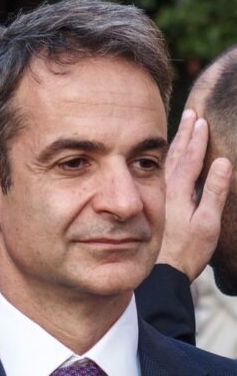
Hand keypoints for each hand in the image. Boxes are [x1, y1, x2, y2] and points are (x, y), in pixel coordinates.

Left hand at [157, 109, 231, 281]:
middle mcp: (166, 187)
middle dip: (185, 133)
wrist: (161, 268)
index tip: (202, 119)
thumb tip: (222, 162)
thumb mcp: (207, 223)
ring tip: (181, 126)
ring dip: (177, 142)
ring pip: (168, 160)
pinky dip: (168, 157)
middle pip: (177, 153)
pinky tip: (168, 155)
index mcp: (179, 189)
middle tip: (190, 112)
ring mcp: (160, 193)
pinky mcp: (158, 200)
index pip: (190, 157)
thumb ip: (213, 192)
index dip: (197, 138)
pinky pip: (162, 170)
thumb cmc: (187, 249)